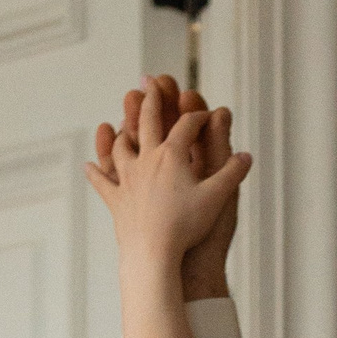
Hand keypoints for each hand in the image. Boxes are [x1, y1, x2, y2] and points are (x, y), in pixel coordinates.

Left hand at [85, 76, 248, 287]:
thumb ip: (233, 174)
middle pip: (147, 121)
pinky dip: (96, 173)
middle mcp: (146, 158)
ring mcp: (127, 177)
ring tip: (121, 129)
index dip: (197, 117)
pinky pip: (102, 182)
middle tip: (151, 83)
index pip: (187, 125)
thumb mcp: (218, 199)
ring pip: (121, 147)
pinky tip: (89, 166)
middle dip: (152, 100)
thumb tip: (248, 156)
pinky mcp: (115, 199)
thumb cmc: (188, 227)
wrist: (153, 254)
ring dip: (122, 134)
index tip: (204, 114)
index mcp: (173, 154)